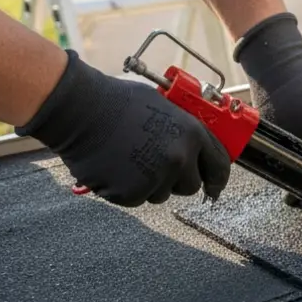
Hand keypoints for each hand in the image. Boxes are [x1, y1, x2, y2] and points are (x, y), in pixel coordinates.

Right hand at [17, 51, 231, 206]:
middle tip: (154, 163)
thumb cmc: (118, 102)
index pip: (220, 166)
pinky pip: (135, 198)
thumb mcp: (164, 106)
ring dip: (149, 183)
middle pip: (190, 186)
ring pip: (161, 194)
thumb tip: (195, 148)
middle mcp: (179, 159)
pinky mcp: (130, 193)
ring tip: (128, 158)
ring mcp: (155, 178)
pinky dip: (126, 188)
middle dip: (176, 179)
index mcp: (192, 134)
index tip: (213, 185)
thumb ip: (184, 131)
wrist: (81, 110)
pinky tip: (115, 166)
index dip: (217, 178)